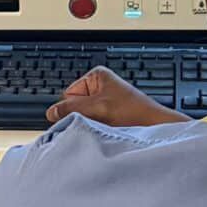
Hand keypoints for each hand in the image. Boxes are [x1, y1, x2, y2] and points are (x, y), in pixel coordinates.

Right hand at [45, 66, 186, 126]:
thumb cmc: (134, 113)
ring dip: (92, 124)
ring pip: (83, 117)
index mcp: (96, 76)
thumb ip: (71, 109)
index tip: (86, 115)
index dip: (74, 107)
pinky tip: (110, 130)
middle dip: (83, 117)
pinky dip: (98, 129)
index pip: (68, 94)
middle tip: (99, 121)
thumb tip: (51, 112)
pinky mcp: (109, 116)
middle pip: (74, 106)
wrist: (155, 128)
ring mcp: (104, 102)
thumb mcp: (98, 108)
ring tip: (107, 125)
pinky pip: (93, 123)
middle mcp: (99, 87)